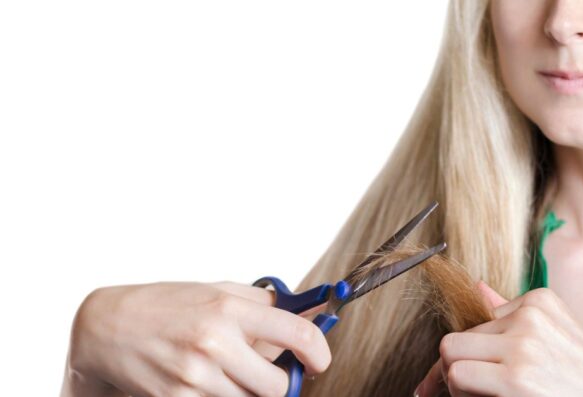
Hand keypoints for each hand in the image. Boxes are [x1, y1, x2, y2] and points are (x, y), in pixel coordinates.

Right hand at [62, 281, 330, 396]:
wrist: (107, 326)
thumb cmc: (166, 304)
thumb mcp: (218, 291)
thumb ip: (265, 305)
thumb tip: (311, 314)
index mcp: (229, 309)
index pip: (298, 334)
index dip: (318, 352)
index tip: (318, 360)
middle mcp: (215, 343)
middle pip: (277, 385)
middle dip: (279, 382)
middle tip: (268, 370)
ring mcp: (194, 376)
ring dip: (249, 392)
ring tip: (231, 371)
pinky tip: (208, 381)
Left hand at [414, 282, 582, 396]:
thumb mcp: (556, 336)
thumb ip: (511, 313)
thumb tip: (477, 288)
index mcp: (538, 302)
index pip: (477, 323)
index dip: (469, 353)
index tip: (468, 372)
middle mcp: (530, 317)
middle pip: (457, 338)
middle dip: (455, 366)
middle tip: (468, 390)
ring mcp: (523, 346)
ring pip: (450, 354)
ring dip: (455, 381)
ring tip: (480, 395)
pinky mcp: (516, 377)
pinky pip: (458, 377)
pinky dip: (461, 394)